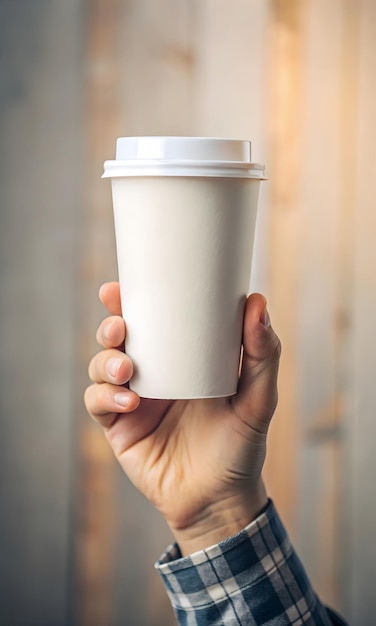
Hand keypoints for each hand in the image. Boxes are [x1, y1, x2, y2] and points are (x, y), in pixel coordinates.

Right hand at [85, 282, 280, 554]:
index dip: (130, 301)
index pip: (151, 320)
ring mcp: (133, 399)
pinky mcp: (119, 427)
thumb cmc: (240, 446)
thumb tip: (256, 302)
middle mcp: (153, 373)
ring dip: (106, 361)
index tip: (120, 287)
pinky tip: (129, 401)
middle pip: (118, 338)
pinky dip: (105, 397)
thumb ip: (262, 354)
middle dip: (111, 326)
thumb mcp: (257, 398)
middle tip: (120, 327)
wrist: (219, 500)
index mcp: (181, 358)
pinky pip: (98, 403)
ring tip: (126, 370)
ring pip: (102, 366)